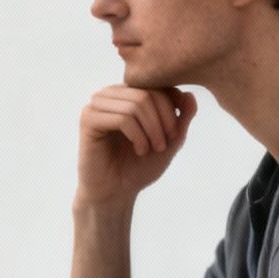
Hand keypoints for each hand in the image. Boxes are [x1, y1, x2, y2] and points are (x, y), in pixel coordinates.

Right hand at [76, 85, 196, 212]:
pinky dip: (138, 136)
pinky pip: (121, 118)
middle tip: (164, 145)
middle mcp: (110, 95)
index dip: (172, 108)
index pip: (157, 85)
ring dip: (151, 130)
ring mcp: (97, 105)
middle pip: (146, 93)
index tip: (175, 135)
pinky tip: (139, 150)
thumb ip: (181, 119)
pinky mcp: (88, 120)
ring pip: (135, 104)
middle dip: (163, 121)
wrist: (116, 192)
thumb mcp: (169, 142)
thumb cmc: (139, 166)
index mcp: (128, 94)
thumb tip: (190, 95)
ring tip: (152, 149)